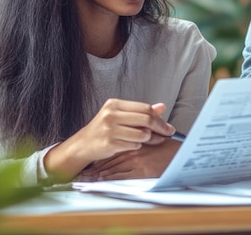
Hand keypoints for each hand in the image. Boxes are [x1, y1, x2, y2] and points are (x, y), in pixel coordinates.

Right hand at [43, 100, 175, 180]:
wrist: (83, 144)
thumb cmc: (104, 129)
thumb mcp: (120, 116)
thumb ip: (140, 112)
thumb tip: (161, 107)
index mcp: (115, 104)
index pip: (145, 108)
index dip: (159, 118)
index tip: (168, 126)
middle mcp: (111, 114)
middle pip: (146, 119)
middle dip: (160, 128)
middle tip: (166, 134)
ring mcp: (109, 129)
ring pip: (142, 134)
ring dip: (147, 139)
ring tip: (144, 140)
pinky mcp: (109, 143)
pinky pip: (133, 145)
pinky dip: (136, 146)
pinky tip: (130, 145)